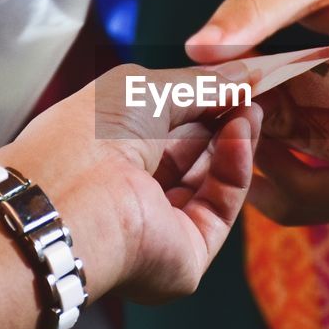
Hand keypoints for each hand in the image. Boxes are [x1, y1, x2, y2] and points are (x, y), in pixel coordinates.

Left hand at [0, 65, 261, 302]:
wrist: (74, 200)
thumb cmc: (87, 138)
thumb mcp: (145, 89)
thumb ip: (199, 84)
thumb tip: (243, 76)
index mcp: (109, 154)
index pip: (168, 127)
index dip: (206, 102)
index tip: (240, 81)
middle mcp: (132, 193)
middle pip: (194, 154)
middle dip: (225, 121)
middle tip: (254, 94)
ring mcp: (160, 226)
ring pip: (213, 181)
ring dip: (235, 141)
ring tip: (251, 110)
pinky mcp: (187, 252)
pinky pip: (220, 206)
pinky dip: (236, 168)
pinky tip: (242, 134)